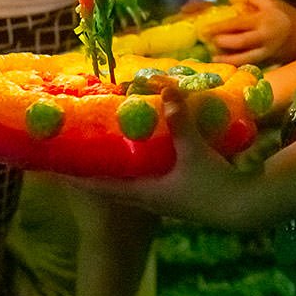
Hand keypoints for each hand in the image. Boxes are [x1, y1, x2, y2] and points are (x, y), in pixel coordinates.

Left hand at [60, 88, 265, 230]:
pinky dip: (138, 162)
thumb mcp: (195, 152)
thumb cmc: (213, 186)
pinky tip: (142, 148)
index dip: (75, 176)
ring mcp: (162, 196)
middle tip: (74, 146)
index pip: (99, 186)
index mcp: (143, 193)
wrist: (243, 207)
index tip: (52, 166)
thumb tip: (166, 88)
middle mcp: (147, 198)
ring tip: (104, 143)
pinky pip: (147, 176)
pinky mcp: (176, 191)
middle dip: (91, 167)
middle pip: (109, 182)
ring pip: (128, 180)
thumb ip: (180, 121)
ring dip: (115, 164)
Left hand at [203, 0, 295, 65]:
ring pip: (245, 58)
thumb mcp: (271, 1)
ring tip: (215, 57)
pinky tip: (228, 63)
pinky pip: (251, 64)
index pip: (238, 24)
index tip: (205, 29)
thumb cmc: (286, 15)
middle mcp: (265, 37)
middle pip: (240, 43)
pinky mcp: (269, 61)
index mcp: (264, 20)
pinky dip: (239, 65)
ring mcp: (267, 52)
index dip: (220, 27)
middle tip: (208, 42)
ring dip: (228, 59)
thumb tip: (231, 0)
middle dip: (222, 43)